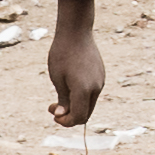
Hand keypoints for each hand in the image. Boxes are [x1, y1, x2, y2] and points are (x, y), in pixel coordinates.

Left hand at [46, 1, 105, 128]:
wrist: (76, 31)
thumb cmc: (62, 53)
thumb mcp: (57, 78)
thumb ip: (62, 99)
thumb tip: (62, 115)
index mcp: (84, 90)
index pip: (78, 117)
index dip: (66, 122)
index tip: (53, 115)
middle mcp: (96, 87)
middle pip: (86, 114)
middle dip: (70, 116)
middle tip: (53, 107)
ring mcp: (100, 81)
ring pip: (89, 104)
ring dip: (75, 106)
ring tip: (59, 96)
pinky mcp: (101, 75)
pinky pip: (92, 93)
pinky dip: (81, 97)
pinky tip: (69, 87)